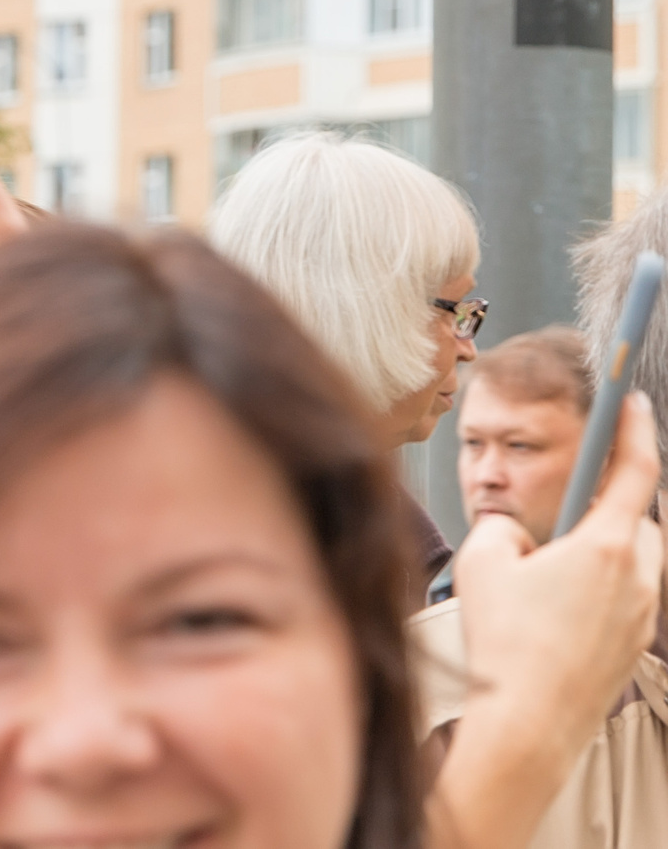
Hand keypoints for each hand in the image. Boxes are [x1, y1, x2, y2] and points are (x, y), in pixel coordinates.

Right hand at [432, 393, 663, 848]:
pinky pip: (623, 600)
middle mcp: (639, 578)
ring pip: (632, 563)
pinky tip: (549, 616)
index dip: (633, 428)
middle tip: (560, 515)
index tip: (632, 401)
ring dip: (599, 554)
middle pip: (636, 520)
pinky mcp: (632, 646)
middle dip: (604, 510)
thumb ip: (503, 528)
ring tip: (544, 577)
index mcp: (607, 546)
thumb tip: (518, 535)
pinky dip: (594, 593)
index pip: (634, 470)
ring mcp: (641, 616)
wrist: (528, 724)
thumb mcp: (482, 562)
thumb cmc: (506, 644)